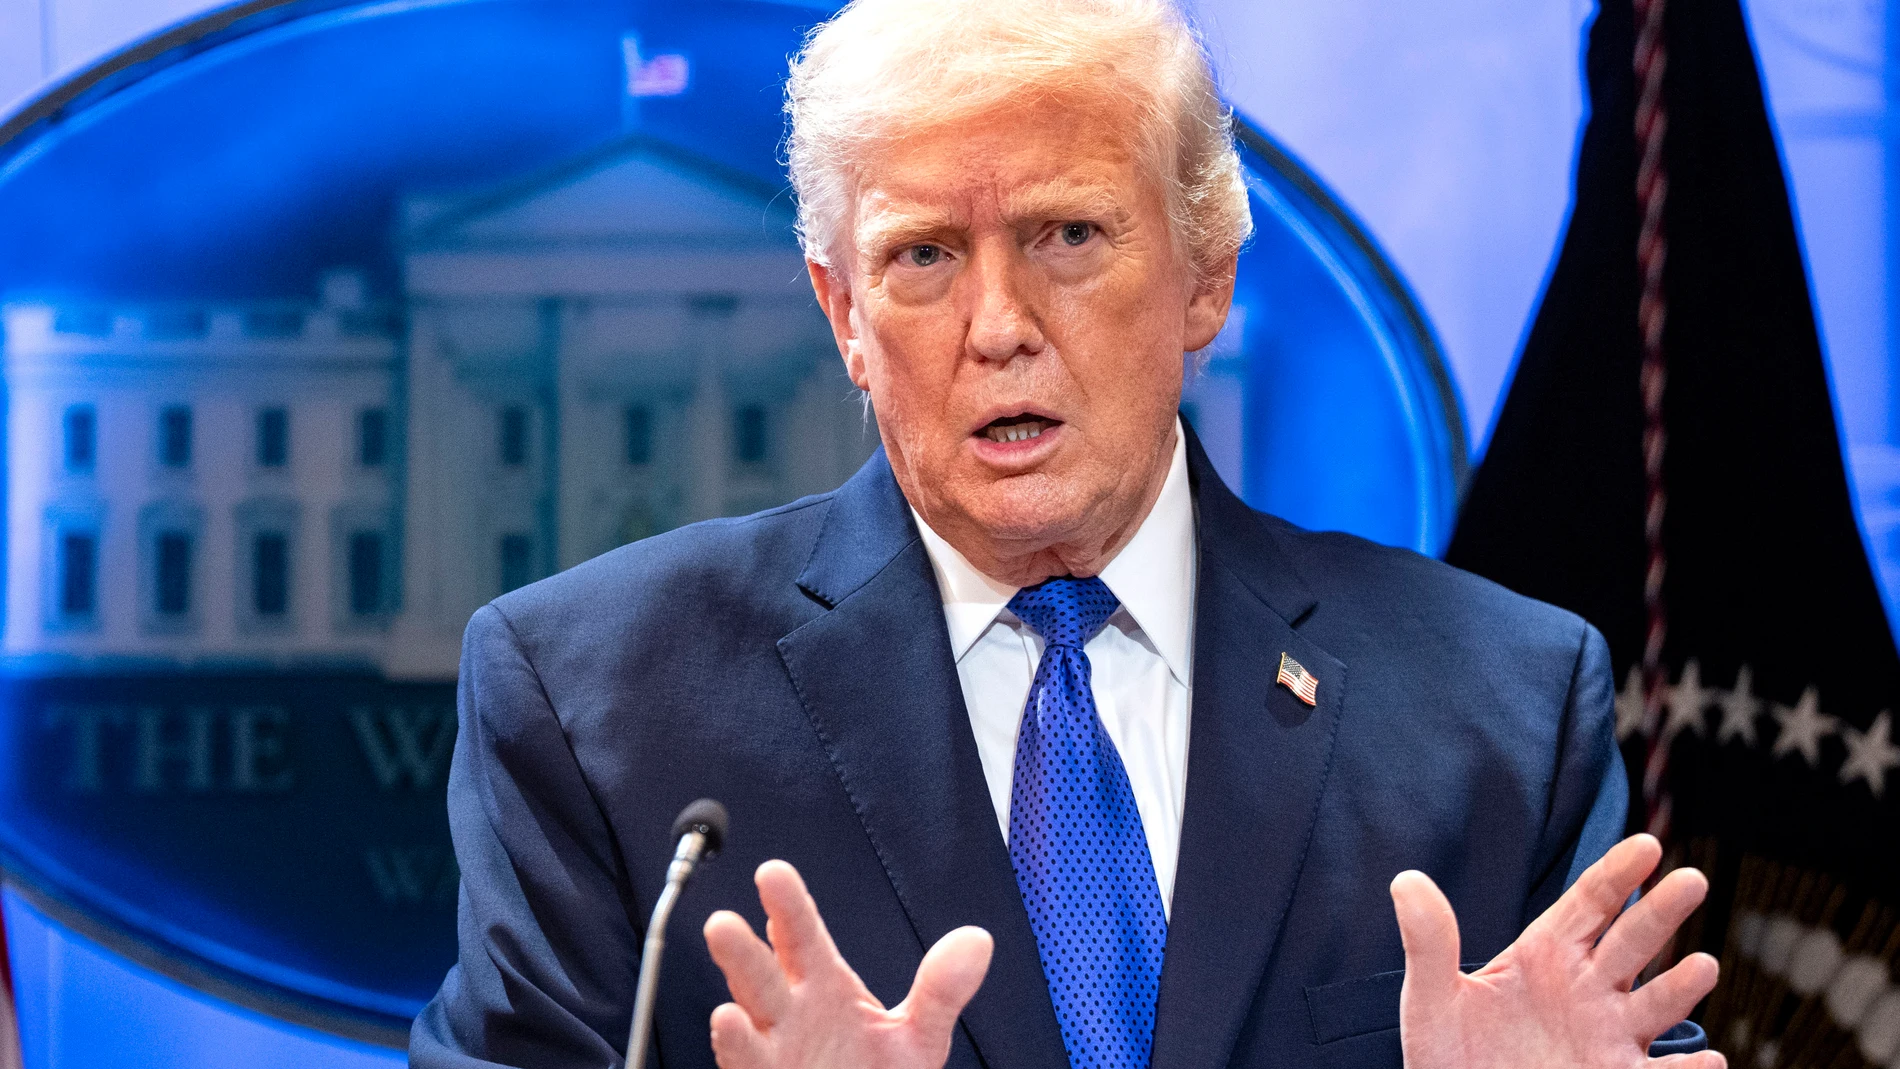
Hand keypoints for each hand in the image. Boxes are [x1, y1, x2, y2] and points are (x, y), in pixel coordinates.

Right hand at [703, 860, 992, 1068]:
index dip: (788, 905)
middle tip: (722, 922)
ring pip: (746, 1022)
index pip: (802, 937)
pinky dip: (736, 1049)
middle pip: (761, 976)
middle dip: (741, 951)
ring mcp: (775, 1052)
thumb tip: (977, 940)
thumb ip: (940, 990)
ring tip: (725, 1000)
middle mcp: (790, 1015)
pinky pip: (747, 1065)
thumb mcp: (918, 1036)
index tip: (773, 873)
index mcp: (823, 987)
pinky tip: (728, 1025)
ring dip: (732, 1012)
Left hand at [1392, 834, 1724, 1068]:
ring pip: (1655, 1004)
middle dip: (1661, 911)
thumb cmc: (1450, 1055)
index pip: (1590, 902)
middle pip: (1632, 940)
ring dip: (1681, 987)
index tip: (1647, 844)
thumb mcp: (1431, 1000)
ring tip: (1702, 966)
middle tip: (1692, 880)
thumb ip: (1427, 943)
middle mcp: (1588, 989)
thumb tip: (1405, 880)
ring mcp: (1608, 1036)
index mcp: (1547, 954)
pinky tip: (1709, 1061)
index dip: (1618, 872)